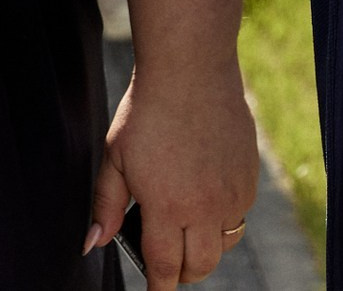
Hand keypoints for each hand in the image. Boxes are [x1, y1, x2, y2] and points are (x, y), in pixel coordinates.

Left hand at [91, 64, 259, 286]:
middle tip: (167, 264)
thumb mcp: (115, 157)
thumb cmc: (147, 112)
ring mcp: (231, 195)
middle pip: (199, 266)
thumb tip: (94, 243)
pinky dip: (222, 220)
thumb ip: (106, 205)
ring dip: (203, 248)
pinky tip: (204, 200)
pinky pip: (238, 217)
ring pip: (222, 245)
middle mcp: (204, 207)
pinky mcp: (249, 180)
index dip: (159, 287)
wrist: (191, 73)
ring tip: (184, 231)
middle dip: (181, 273)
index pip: (164, 266)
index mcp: (167, 206)